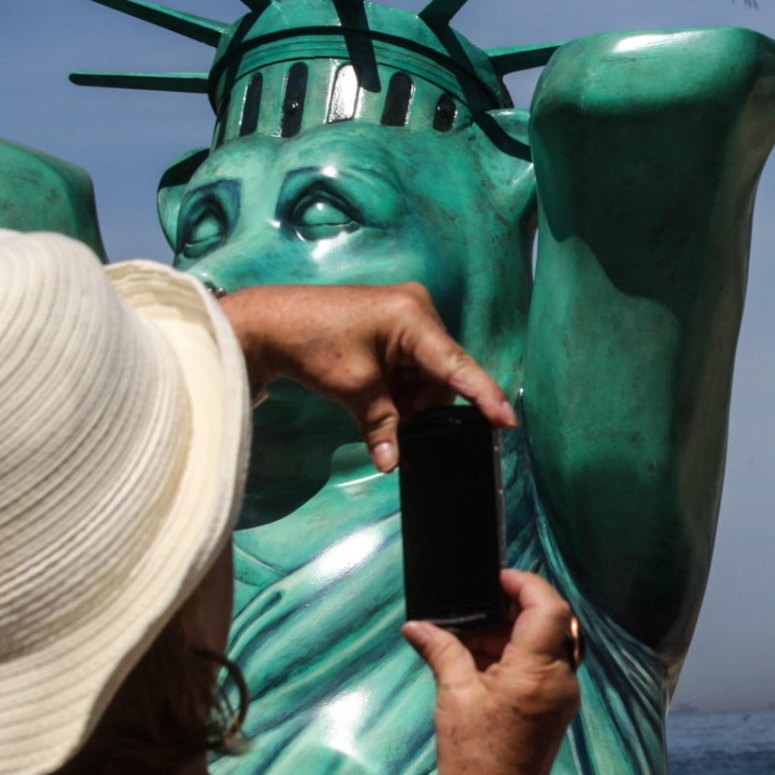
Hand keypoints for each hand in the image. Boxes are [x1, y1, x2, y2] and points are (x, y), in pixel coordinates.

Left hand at [218, 283, 516, 470]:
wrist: (268, 323)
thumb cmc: (310, 344)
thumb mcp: (353, 389)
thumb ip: (383, 425)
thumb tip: (393, 464)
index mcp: (412, 317)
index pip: (456, 365)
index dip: (483, 395)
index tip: (506, 421)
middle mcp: (418, 310)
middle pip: (442, 373)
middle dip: (424, 405)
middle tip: (398, 428)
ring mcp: (407, 316)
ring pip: (427, 374)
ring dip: (410, 399)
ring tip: (377, 407)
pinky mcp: (395, 325)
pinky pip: (412, 366)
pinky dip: (400, 388)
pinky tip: (380, 398)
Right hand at [404, 571, 580, 774]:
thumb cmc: (474, 758)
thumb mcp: (453, 696)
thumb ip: (442, 651)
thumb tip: (418, 626)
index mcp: (539, 670)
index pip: (550, 606)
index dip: (525, 585)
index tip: (494, 581)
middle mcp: (561, 678)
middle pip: (552, 622)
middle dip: (514, 609)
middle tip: (476, 612)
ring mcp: (562, 695)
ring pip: (548, 644)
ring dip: (513, 633)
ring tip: (470, 640)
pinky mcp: (555, 709)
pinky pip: (543, 667)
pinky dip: (517, 657)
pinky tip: (481, 664)